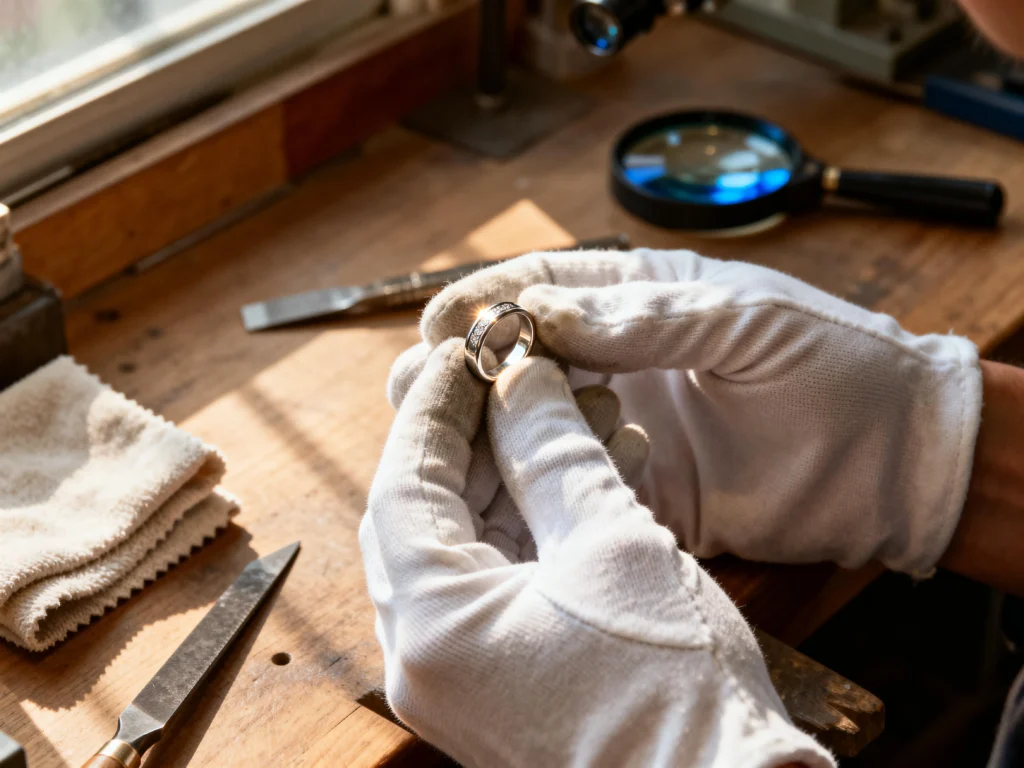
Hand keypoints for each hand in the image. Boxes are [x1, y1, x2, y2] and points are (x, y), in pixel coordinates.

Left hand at [360, 340, 832, 766]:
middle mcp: (424, 659)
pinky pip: (491, 584)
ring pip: (460, 546)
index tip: (463, 350)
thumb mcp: (614, 543)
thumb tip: (523, 381)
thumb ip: (554, 451)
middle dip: (471, 436)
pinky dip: (527, 528)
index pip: (404, 485)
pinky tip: (580, 477)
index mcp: (433, 626)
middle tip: (513, 377)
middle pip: (424, 514)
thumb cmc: (677, 690)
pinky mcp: (496, 684)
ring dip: (509, 478)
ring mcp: (457, 678)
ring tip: (569, 415)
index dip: (434, 406)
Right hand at [420, 249, 982, 574]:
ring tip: (443, 437)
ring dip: (483, 427)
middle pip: (515, 356)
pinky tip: (497, 490)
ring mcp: (619, 427)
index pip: (540, 286)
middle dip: (462, 366)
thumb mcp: (743, 320)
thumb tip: (544, 314)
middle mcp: (617, 362)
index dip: (482, 301)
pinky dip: (527, 485)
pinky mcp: (632, 490)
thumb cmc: (833, 364)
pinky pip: (564, 484)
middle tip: (423, 384)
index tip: (439, 325)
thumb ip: (646, 320)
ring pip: (527, 423)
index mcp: (638, 301)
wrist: (892, 459)